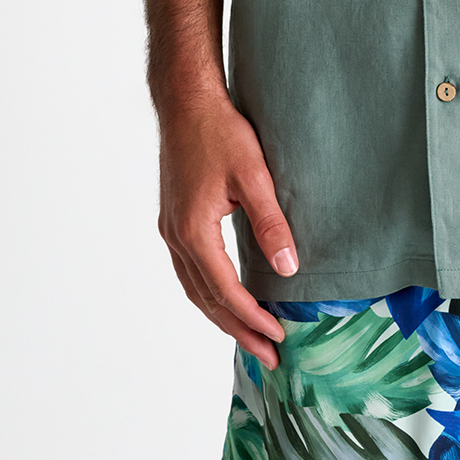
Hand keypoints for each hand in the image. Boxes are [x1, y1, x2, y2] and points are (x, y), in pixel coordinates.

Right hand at [156, 95, 297, 369]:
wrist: (185, 102)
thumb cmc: (220, 132)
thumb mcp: (253, 176)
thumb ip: (271, 224)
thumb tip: (289, 270)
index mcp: (194, 232)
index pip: (226, 292)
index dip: (252, 319)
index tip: (278, 338)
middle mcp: (176, 237)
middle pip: (207, 300)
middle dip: (238, 330)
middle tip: (267, 356)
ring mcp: (171, 229)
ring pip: (195, 289)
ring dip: (221, 316)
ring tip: (249, 337)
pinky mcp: (173, 219)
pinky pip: (189, 271)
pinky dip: (209, 293)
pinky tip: (226, 297)